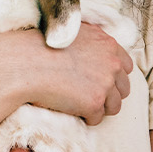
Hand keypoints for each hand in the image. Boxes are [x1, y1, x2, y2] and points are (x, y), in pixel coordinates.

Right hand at [0, 24, 132, 125]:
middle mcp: (112, 63)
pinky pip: (97, 119)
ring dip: (98, 107)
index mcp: (108, 44)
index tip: (98, 81)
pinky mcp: (94, 103)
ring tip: (77, 103)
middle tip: (86, 95)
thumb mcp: (72, 32)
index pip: (126, 67)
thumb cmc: (41, 47)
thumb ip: (90, 41)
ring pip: (114, 106)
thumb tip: (94, 52)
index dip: (112, 76)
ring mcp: (105, 84)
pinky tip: (68, 107)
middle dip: (109, 94)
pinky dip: (84, 117)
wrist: (26, 63)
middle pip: (123, 88)